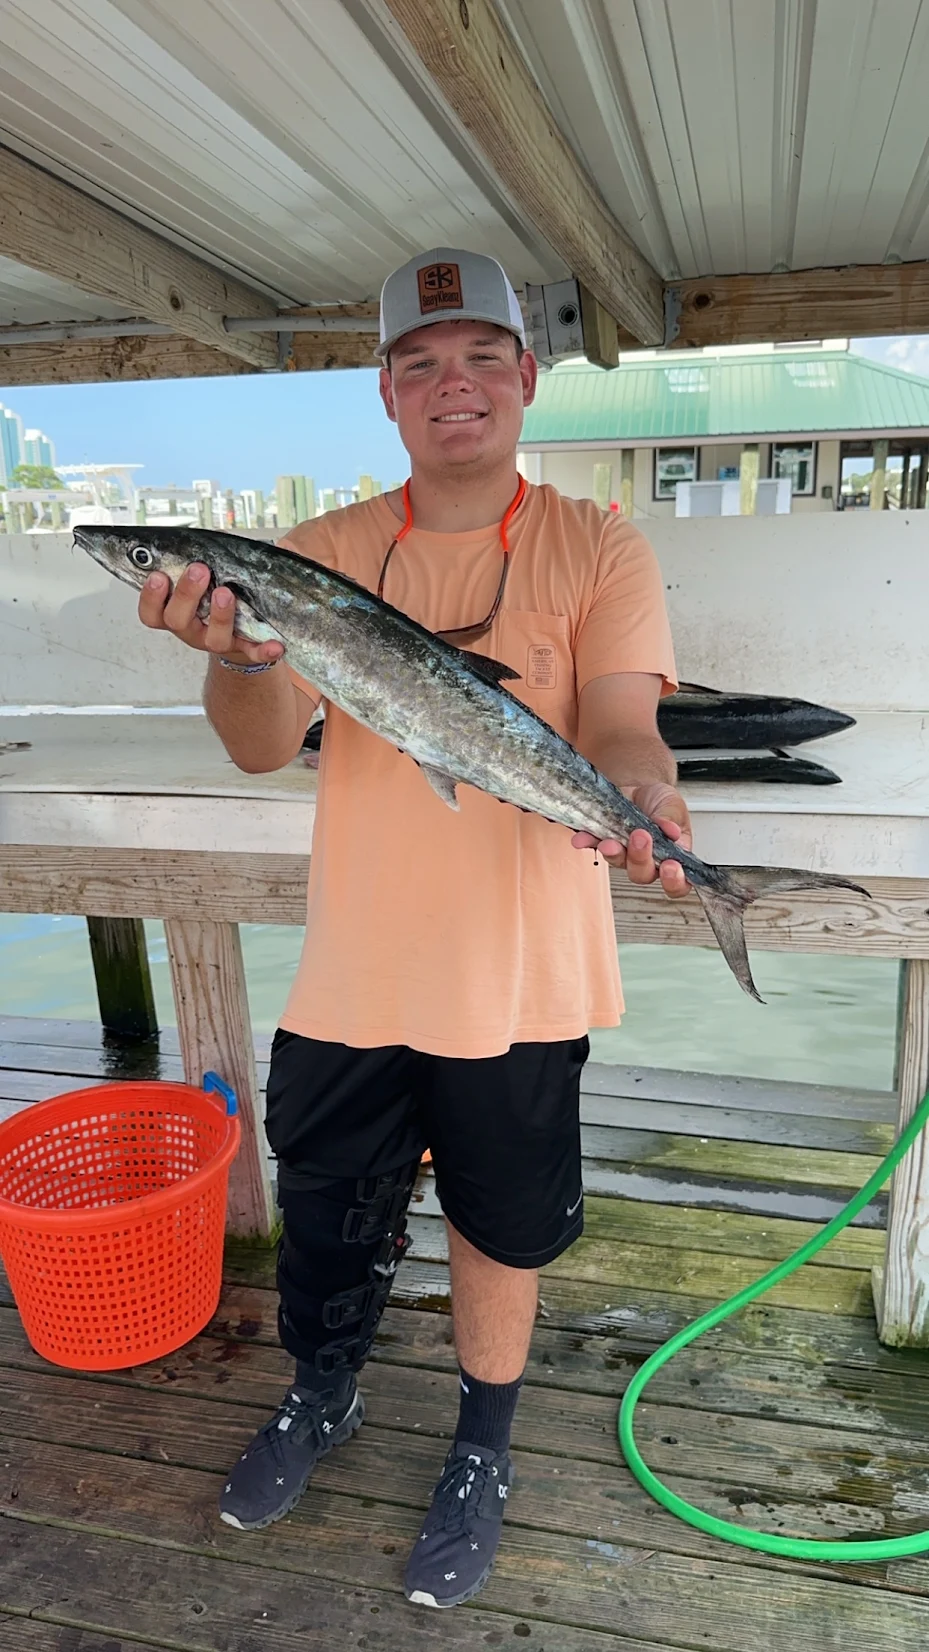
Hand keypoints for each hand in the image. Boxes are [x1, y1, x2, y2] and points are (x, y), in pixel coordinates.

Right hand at [138, 563, 283, 667]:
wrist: (240, 630)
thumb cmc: (217, 594)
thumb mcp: (209, 574)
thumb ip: (211, 555)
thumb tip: (224, 536)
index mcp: (176, 613)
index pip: (152, 613)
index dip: (150, 597)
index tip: (158, 576)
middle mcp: (192, 630)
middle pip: (177, 620)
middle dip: (186, 594)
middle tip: (198, 570)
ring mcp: (217, 641)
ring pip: (213, 638)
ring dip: (219, 615)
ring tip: (226, 593)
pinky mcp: (244, 649)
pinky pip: (254, 653)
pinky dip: (264, 650)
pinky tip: (276, 644)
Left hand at [571, 782, 692, 899]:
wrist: (639, 786)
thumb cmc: (660, 802)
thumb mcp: (673, 805)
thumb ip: (672, 819)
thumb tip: (673, 831)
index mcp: (672, 857)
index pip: (677, 882)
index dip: (674, 881)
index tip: (670, 867)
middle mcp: (647, 861)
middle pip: (642, 874)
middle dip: (640, 859)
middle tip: (640, 838)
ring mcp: (624, 854)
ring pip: (617, 862)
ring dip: (613, 853)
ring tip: (610, 842)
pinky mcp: (604, 842)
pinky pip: (593, 845)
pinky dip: (587, 841)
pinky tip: (581, 838)